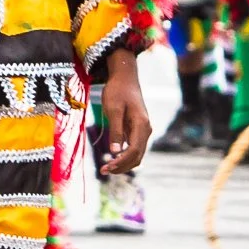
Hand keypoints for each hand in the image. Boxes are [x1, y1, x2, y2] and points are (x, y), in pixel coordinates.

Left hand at [95, 49, 151, 174]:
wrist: (124, 77)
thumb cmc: (117, 91)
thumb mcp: (113, 109)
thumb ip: (115, 130)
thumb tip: (115, 151)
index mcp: (141, 125)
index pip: (134, 151)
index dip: (121, 162)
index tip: (107, 167)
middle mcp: (145, 129)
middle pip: (137, 156)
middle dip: (122, 166)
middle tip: (104, 171)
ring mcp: (142, 130)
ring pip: (136, 154)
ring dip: (123, 164)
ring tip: (106, 168)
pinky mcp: (137, 130)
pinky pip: (133, 148)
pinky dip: (124, 157)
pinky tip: (112, 159)